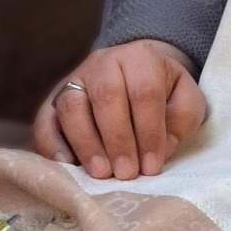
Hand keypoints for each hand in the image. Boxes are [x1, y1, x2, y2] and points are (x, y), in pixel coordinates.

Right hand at [32, 39, 206, 181]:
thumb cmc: (164, 92)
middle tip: (126, 173)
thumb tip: (161, 148)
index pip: (144, 92)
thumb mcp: (185, 99)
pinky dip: (52, 144)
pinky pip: (45, 120)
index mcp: (140, 57)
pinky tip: (67, 166)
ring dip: (86, 142)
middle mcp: (104, 62)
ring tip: (101, 173)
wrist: (137, 72)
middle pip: (107, 97)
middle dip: (118, 140)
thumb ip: (182, 119)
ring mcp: (75, 79)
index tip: (152, 166)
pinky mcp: (53, 99)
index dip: (148, 132)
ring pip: (72, 105)